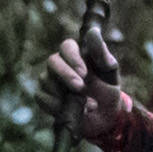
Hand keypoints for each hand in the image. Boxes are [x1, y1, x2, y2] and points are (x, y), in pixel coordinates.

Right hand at [46, 28, 137, 146]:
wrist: (104, 119)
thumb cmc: (107, 92)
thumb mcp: (110, 74)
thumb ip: (102, 54)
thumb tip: (93, 32)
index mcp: (76, 56)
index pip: (66, 46)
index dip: (72, 57)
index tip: (84, 72)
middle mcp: (60, 66)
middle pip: (52, 61)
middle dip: (66, 75)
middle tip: (81, 88)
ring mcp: (49, 82)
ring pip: (46, 80)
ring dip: (65, 94)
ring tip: (84, 104)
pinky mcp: (45, 98)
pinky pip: (42, 97)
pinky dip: (57, 105)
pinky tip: (71, 111)